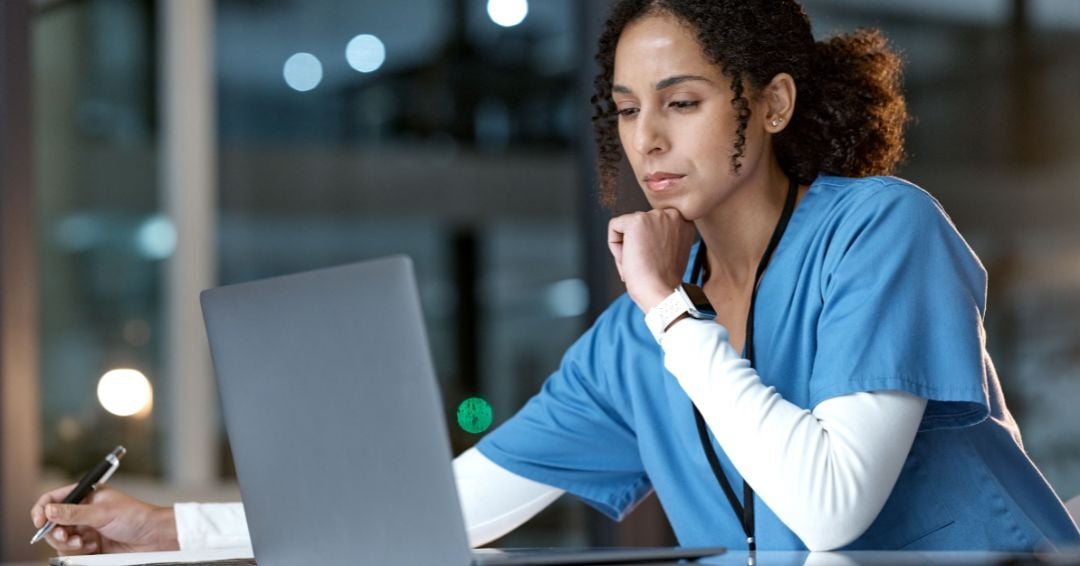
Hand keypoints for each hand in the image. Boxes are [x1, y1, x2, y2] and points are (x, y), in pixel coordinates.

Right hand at [31, 484, 178, 555]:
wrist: (153, 537)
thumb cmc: (135, 516)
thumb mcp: (102, 513)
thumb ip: (73, 513)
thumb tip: (48, 510)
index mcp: (86, 495)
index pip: (54, 499)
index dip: (42, 509)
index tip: (40, 522)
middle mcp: (83, 511)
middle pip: (53, 523)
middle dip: (56, 532)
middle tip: (66, 537)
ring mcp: (86, 529)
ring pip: (60, 540)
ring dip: (67, 543)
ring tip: (83, 544)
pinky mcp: (90, 545)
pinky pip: (71, 552)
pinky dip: (78, 552)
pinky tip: (93, 548)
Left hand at [608, 208, 696, 311]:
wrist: (660, 292)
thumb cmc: (664, 281)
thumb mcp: (671, 252)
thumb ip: (663, 237)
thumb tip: (643, 234)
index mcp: (683, 223)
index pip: (654, 226)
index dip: (649, 246)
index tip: (655, 261)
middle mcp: (673, 215)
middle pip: (640, 225)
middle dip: (637, 245)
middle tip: (646, 265)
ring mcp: (655, 216)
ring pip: (626, 226)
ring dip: (627, 247)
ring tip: (639, 263)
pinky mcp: (637, 221)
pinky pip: (614, 226)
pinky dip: (614, 245)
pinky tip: (628, 258)